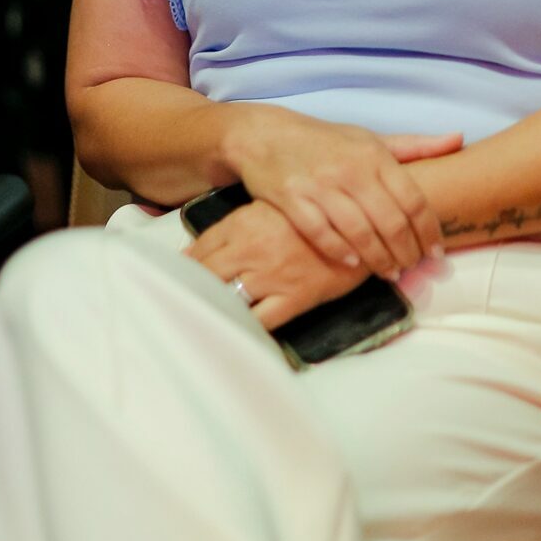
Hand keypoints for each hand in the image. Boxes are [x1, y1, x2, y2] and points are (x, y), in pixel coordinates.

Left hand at [183, 197, 368, 329]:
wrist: (364, 218)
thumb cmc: (317, 209)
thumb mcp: (271, 206)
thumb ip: (237, 225)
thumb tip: (197, 250)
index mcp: (244, 222)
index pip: (200, 249)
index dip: (186, 266)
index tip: (175, 276)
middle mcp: (251, 249)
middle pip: (206, 276)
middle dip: (190, 289)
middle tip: (178, 303)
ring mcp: (272, 275)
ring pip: (227, 299)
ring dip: (213, 309)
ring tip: (199, 321)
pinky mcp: (294, 297)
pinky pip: (261, 322)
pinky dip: (246, 330)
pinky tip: (237, 334)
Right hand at [223, 107, 462, 278]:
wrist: (266, 135)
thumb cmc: (326, 141)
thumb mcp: (371, 139)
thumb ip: (415, 146)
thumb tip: (459, 140)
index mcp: (374, 156)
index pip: (413, 199)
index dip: (429, 230)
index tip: (437, 252)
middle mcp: (350, 170)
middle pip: (391, 221)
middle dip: (407, 251)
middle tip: (415, 268)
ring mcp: (320, 185)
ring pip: (359, 232)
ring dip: (379, 259)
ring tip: (391, 273)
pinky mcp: (292, 199)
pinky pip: (321, 233)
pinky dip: (341, 252)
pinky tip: (354, 265)